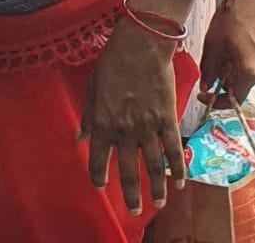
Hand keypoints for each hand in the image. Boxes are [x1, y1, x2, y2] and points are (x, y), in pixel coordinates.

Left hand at [81, 17, 186, 216]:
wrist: (140, 47)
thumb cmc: (111, 64)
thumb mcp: (92, 89)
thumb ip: (88, 117)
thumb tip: (79, 137)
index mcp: (103, 122)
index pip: (99, 158)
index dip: (98, 175)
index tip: (99, 187)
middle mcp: (125, 131)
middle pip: (129, 171)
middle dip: (131, 194)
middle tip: (134, 211)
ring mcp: (148, 128)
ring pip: (154, 167)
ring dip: (157, 189)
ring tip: (159, 205)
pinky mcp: (167, 121)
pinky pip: (174, 151)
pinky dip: (178, 169)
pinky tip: (179, 182)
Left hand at [199, 0, 254, 103]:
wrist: (251, 0)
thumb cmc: (233, 18)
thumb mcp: (213, 43)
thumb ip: (209, 69)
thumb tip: (206, 87)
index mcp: (248, 71)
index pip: (234, 99)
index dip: (217, 102)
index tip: (204, 97)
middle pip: (242, 90)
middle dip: (224, 87)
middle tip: (209, 78)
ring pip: (246, 80)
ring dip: (232, 77)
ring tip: (221, 60)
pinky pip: (251, 70)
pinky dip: (240, 68)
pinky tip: (231, 54)